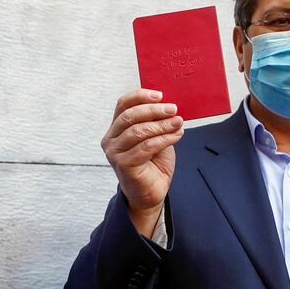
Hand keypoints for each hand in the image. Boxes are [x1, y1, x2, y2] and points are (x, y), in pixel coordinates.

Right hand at [101, 89, 183, 235]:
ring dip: (162, 125)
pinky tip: (178, 135)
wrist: (151, 193)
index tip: (160, 95)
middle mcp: (111, 138)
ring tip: (178, 122)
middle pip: (130, 116)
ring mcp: (114, 152)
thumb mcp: (156, 137)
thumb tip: (170, 106)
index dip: (140, 96)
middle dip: (154, 110)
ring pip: (139, 131)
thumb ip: (157, 123)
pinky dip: (164, 138)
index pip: (123, 104)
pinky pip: (146, 146)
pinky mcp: (123, 164)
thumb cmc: (153, 164)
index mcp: (116, 128)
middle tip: (174, 109)